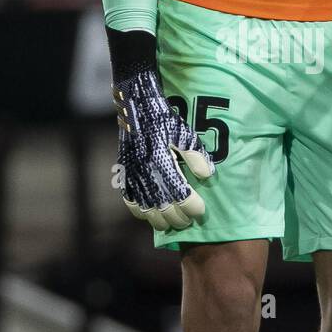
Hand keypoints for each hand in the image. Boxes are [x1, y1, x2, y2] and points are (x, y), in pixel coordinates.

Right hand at [113, 68, 214, 229]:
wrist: (135, 108)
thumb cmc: (163, 120)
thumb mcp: (184, 133)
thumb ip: (196, 155)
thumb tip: (207, 176)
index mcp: (162, 161)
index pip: (180, 194)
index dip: (191, 206)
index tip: (201, 211)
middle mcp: (146, 171)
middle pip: (163, 206)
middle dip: (178, 218)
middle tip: (189, 221)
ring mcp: (133, 175)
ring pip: (146, 208)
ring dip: (160, 220)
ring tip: (172, 223)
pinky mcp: (124, 174)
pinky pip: (130, 201)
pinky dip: (140, 212)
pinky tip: (150, 215)